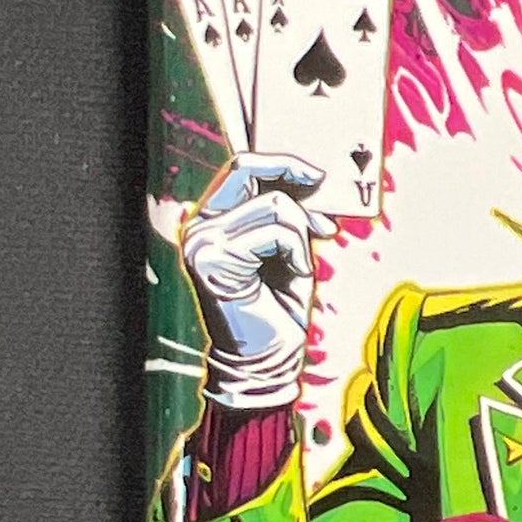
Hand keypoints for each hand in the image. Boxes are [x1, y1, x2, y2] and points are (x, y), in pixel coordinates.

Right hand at [181, 155, 334, 408]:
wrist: (269, 358)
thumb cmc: (279, 305)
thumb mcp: (289, 247)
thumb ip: (290, 213)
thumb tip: (314, 181)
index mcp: (212, 220)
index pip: (241, 166)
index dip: (282, 163)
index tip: (318, 175)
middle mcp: (199, 226)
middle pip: (250, 171)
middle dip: (295, 187)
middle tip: (323, 213)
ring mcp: (202, 242)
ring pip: (275, 206)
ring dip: (301, 237)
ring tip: (299, 268)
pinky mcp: (215, 260)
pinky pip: (278, 233)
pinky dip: (298, 254)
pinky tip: (296, 277)